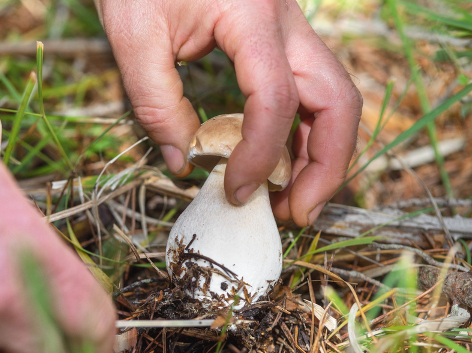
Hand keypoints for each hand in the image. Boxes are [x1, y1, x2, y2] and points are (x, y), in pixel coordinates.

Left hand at [95, 0, 361, 225]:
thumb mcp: (133, 36)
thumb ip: (156, 103)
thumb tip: (184, 163)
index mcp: (253, 15)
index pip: (276, 98)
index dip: (260, 156)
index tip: (237, 192)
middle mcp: (288, 23)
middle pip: (338, 100)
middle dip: (327, 166)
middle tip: (297, 214)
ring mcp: (291, 31)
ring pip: (335, 99)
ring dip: (322, 157)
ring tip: (292, 201)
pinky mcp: (281, 42)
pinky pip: (311, 94)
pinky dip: (304, 136)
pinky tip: (281, 165)